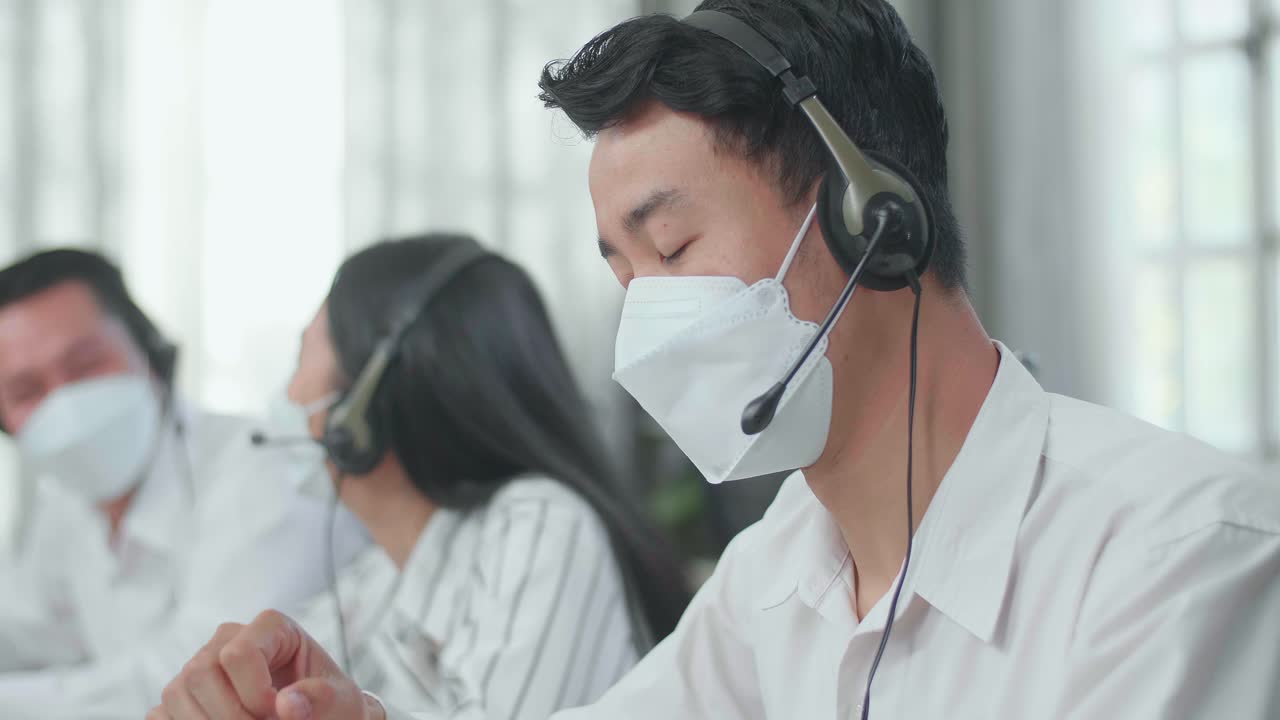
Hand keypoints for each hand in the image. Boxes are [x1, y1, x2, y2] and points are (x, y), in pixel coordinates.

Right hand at [145, 609, 383, 719]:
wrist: (318, 716)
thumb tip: (287, 704)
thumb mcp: (342, 701)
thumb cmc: (330, 705)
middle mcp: (228, 639)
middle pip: (199, 673)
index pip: (238, 654)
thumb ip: (322, 699)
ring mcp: (200, 666)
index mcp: (270, 627)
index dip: (255, 694)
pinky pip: (159, 713)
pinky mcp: (181, 697)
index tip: (278, 714)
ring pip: (176, 694)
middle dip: (229, 715)